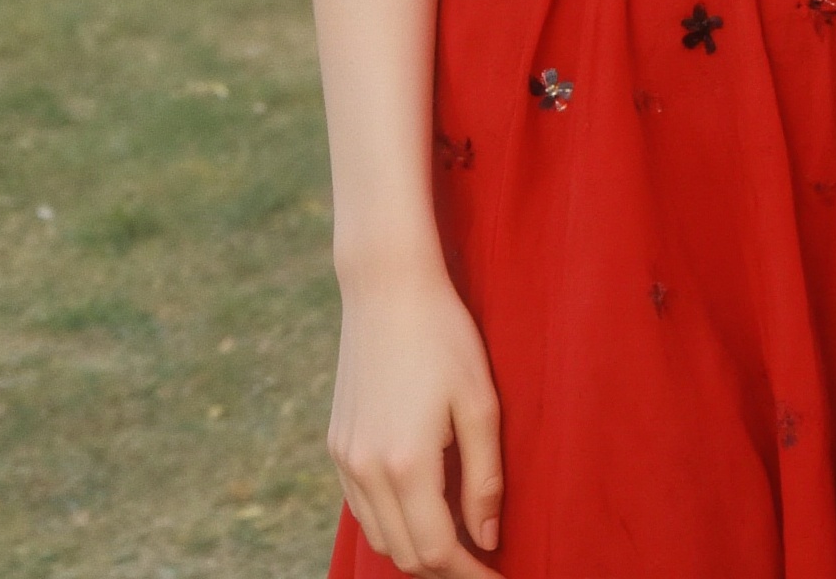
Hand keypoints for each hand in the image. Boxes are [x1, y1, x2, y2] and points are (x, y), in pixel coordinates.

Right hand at [329, 264, 503, 573]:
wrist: (386, 286)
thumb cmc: (443, 336)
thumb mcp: (480, 403)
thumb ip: (484, 479)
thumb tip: (486, 539)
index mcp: (406, 464)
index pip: (437, 552)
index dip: (471, 574)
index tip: (499, 575)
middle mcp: (367, 470)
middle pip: (405, 555)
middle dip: (446, 567)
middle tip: (483, 558)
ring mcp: (345, 459)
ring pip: (380, 537)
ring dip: (417, 548)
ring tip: (458, 535)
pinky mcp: (336, 444)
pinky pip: (362, 508)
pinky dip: (391, 521)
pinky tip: (421, 504)